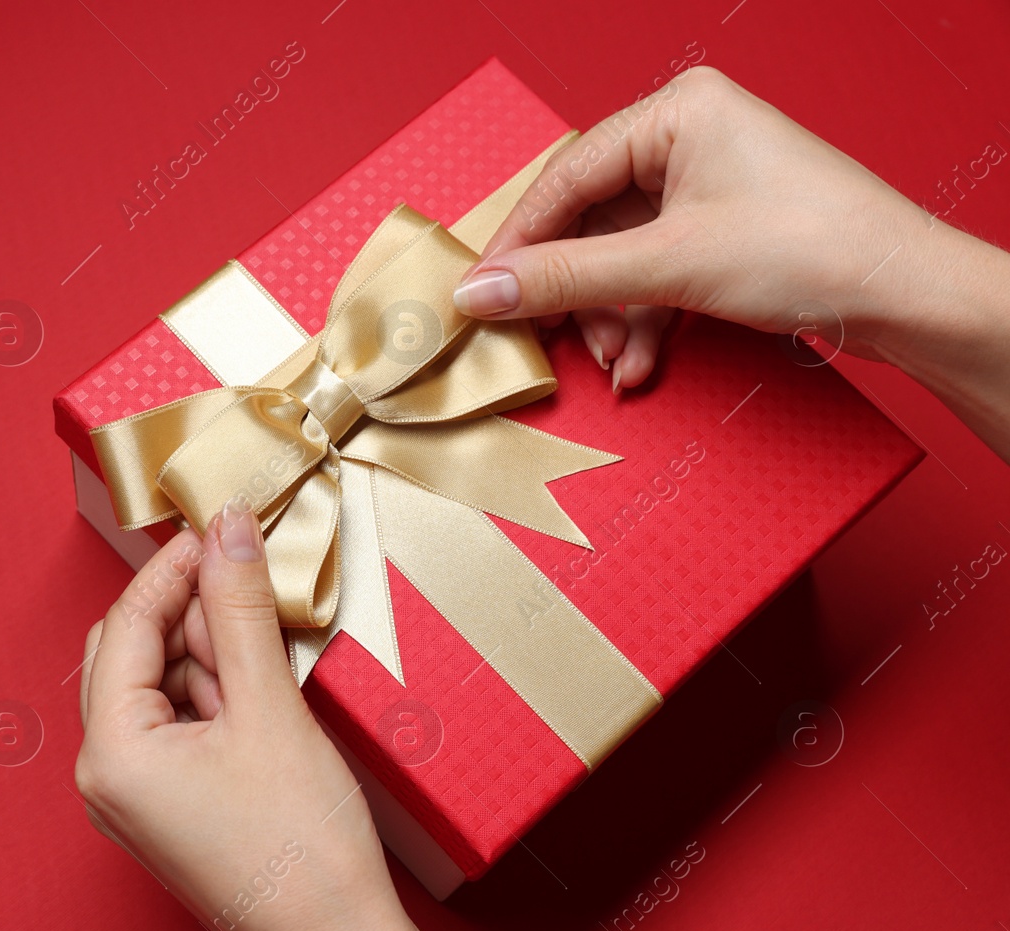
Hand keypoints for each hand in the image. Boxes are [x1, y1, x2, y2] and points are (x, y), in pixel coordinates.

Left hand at [76, 501, 520, 930]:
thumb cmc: (303, 850)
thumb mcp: (270, 709)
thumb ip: (241, 610)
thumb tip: (226, 529)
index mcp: (111, 752)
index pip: (126, 623)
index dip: (175, 566)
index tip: (221, 525)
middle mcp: (105, 777)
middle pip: (128, 652)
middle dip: (188, 612)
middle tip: (250, 585)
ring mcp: (132, 799)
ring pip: (156, 688)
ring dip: (207, 655)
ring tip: (268, 656)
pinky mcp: (167, 810)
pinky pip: (175, 728)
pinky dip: (214, 697)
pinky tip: (263, 696)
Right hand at [451, 66, 1009, 459]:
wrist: (907, 296)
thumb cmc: (812, 249)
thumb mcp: (667, 267)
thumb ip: (564, 279)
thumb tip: (480, 293)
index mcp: (676, 111)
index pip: (565, 177)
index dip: (519, 244)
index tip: (482, 296)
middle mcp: (689, 137)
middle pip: (589, 220)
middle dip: (574, 292)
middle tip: (545, 337)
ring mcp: (709, 184)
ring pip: (619, 255)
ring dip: (610, 316)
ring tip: (614, 362)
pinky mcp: (724, 229)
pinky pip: (654, 271)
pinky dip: (642, 318)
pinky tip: (641, 359)